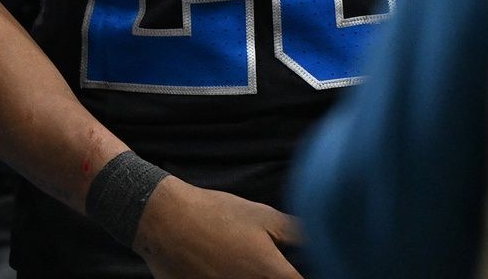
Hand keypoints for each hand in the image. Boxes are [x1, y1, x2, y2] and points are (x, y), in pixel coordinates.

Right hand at [133, 178, 302, 278]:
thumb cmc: (215, 214)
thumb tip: (322, 235)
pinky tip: (227, 271)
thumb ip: (295, 232)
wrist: (165, 221)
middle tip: (272, 267)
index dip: (314, 276)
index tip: (313, 270)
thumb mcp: (261, 216)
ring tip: (248, 267)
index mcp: (271, 272)